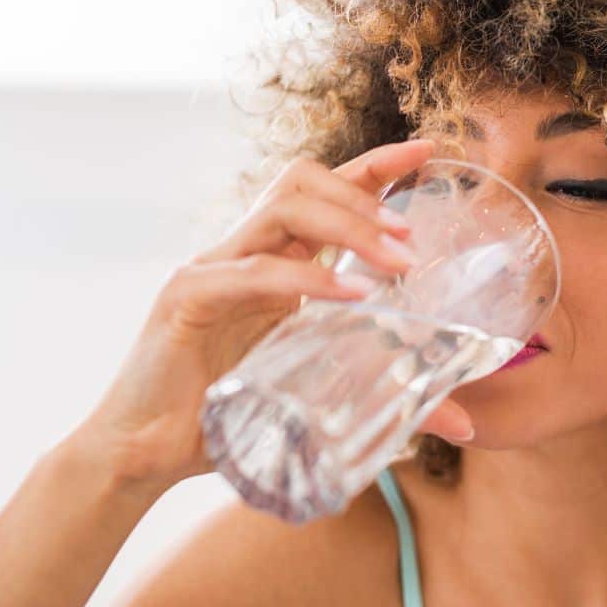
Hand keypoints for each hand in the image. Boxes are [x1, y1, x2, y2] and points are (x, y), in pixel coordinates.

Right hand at [73, 137, 474, 493]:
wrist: (144, 455)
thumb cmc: (227, 419)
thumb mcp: (316, 394)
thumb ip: (384, 394)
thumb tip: (462, 419)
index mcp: (271, 260)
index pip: (324, 191)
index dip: (376, 165)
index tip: (430, 151)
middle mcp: (241, 251)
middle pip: (303, 181)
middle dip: (365, 194)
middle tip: (414, 236)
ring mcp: (211, 267)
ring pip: (281, 208)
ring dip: (347, 225)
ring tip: (396, 260)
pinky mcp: (186, 298)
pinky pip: (254, 272)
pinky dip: (305, 279)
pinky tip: (350, 298)